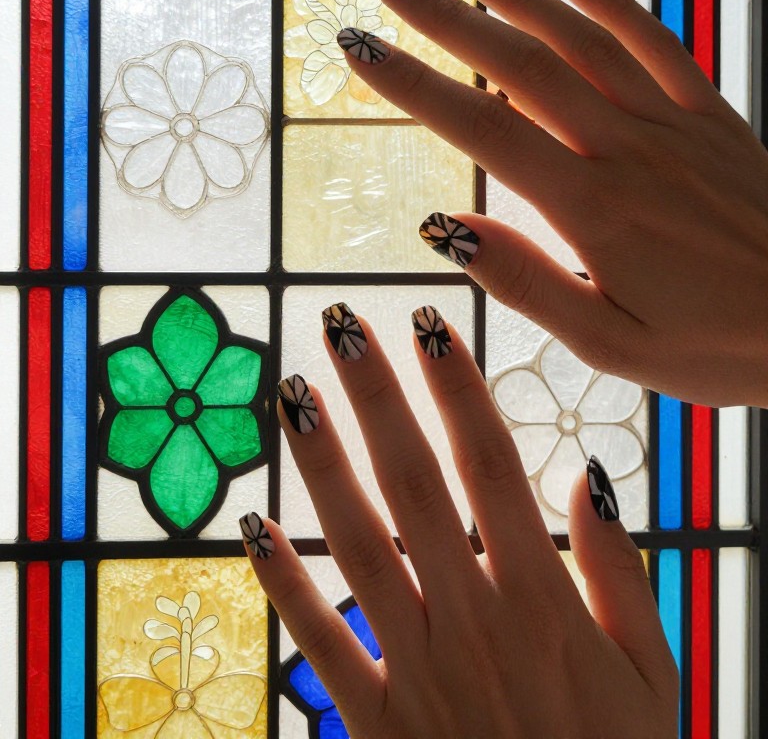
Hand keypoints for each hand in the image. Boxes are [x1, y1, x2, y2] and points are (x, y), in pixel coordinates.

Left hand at [241, 305, 677, 737]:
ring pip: (357, 543)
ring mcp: (414, 666)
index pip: (491, 467)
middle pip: (413, 484)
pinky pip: (320, 641)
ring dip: (322, 465)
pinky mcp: (374, 718)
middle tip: (342, 326)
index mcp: (540, 598)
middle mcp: (469, 617)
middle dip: (376, 397)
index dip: (459, 391)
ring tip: (291, 395)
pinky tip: (252, 526)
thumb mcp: (653, 673)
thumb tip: (584, 473)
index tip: (431, 327)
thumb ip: (620, 570)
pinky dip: (283, 583)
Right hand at [333, 0, 767, 407]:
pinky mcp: (713, 116)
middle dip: (446, 20)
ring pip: (581, 40)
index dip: (414, 85)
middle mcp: (627, 148)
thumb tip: (446, 229)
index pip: (482, 131)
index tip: (360, 51)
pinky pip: (657, 42)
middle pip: (520, 66)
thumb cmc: (720, 345)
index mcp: (593, 208)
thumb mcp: (612, 345)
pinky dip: (612, 3)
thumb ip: (526, 282)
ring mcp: (673, 123)